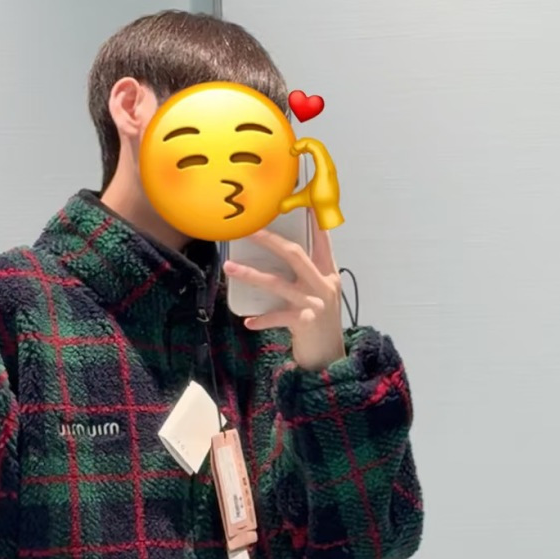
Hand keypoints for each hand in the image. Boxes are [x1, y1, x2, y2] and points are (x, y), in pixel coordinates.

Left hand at [222, 225, 345, 370]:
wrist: (330, 357)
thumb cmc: (319, 323)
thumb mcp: (319, 295)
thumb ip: (307, 275)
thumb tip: (280, 254)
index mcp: (328, 274)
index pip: (322, 240)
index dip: (313, 220)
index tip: (302, 201)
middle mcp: (323, 285)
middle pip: (294, 254)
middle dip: (269, 240)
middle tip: (248, 230)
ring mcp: (315, 303)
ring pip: (278, 283)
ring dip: (250, 274)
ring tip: (229, 268)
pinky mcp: (304, 322)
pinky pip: (276, 317)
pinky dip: (261, 319)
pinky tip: (248, 322)